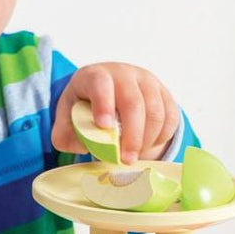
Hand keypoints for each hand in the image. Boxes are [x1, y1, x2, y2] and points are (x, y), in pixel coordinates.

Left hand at [51, 63, 179, 163]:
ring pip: (155, 112)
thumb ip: (64, 134)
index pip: (100, 83)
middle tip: (126, 159)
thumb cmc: (85, 107)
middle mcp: (123, 73)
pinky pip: (170, 117)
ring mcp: (147, 81)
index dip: (103, 104)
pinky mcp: (164, 93)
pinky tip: (147, 144)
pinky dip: (161, 136)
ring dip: (147, 139)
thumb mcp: (67, 118)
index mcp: (94, 75)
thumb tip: (81, 145)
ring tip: (134, 155)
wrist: (110, 92)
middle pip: (133, 102)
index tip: (104, 126)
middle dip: (131, 135)